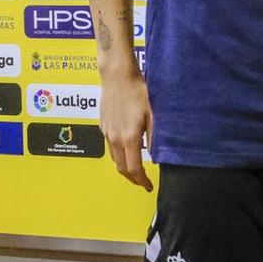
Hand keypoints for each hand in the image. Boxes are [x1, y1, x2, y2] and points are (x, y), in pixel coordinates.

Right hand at [100, 67, 154, 189]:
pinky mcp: (103, 126)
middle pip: (121, 168)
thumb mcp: (153, 114)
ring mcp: (107, 132)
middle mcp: (115, 138)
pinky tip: (128, 149)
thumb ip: (155, 137)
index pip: (134, 168)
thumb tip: (159, 156)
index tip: (148, 186)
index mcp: (129, 137)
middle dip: (132, 179)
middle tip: (143, 181)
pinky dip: (119, 154)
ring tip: (136, 169)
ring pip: (114, 159)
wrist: (117, 75)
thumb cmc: (138, 91)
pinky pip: (110, 146)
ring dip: (124, 168)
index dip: (141, 181)